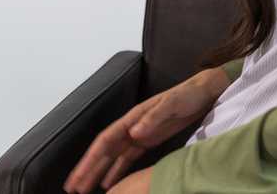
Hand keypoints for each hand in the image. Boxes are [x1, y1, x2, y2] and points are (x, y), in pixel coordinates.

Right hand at [63, 68, 225, 192]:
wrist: (204, 91)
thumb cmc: (187, 94)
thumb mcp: (172, 104)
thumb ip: (153, 118)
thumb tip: (134, 133)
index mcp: (133, 118)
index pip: (105, 141)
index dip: (90, 159)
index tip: (78, 176)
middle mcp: (132, 127)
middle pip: (104, 151)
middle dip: (88, 169)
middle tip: (73, 189)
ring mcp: (139, 134)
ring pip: (113, 157)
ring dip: (99, 172)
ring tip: (84, 190)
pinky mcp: (149, 140)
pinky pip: (128, 158)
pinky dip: (117, 171)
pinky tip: (109, 183)